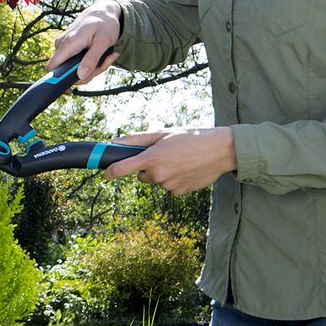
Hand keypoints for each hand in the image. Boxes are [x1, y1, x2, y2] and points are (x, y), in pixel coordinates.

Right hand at [46, 0, 123, 83]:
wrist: (104, 11)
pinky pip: (76, 62)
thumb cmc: (105, 23)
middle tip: (104, 65)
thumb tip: (80, 76)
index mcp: (68, 43)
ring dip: (91, 69)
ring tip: (107, 57)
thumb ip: (92, 59)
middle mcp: (62, 45)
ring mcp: (65, 46)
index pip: (52, 67)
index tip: (71, 88)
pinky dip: (89, 63)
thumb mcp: (103, 42)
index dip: (57, 81)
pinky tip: (100, 55)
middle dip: (87, 74)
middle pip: (66, 72)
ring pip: (73, 68)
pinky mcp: (69, 47)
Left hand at [106, 128, 236, 194]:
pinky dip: (174, 179)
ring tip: (179, 159)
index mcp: (151, 158)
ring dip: (162, 172)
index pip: (121, 169)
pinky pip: (170, 186)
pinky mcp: (179, 192)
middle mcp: (158, 174)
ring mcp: (169, 185)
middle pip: (142, 175)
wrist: (220, 151)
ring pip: (157, 181)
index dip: (109, 172)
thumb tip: (115, 142)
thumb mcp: (162, 133)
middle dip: (147, 167)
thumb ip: (137, 139)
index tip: (105, 174)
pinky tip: (186, 168)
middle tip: (162, 155)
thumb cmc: (190, 138)